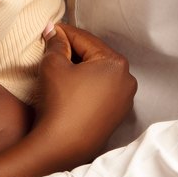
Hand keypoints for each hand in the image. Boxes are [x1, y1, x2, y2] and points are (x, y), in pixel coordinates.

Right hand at [33, 22, 136, 168]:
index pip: (84, 38)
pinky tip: (70, 88)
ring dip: (81, 68)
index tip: (49, 30)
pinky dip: (87, 85)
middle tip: (52, 48)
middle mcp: (127, 79)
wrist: (62, 146)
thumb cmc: (59, 103)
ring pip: (99, 73)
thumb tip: (53, 31)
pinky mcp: (117, 114)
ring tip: (60, 68)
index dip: (63, 33)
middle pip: (95, 55)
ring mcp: (125, 99)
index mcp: (115, 62)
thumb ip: (55, 43)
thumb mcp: (53, 65)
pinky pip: (102, 91)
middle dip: (73, 51)